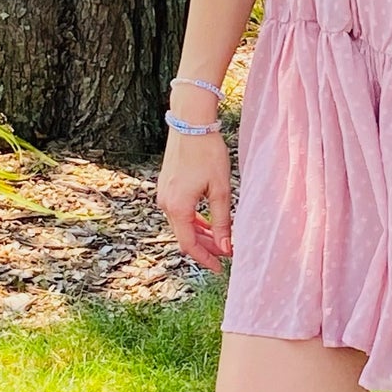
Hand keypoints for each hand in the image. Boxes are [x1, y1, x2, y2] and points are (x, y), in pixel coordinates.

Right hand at [156, 133, 232, 274]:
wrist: (190, 124)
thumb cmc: (207, 153)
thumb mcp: (220, 190)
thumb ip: (222, 221)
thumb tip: (225, 248)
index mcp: (178, 208)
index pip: (189, 245)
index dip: (205, 259)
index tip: (220, 268)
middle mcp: (166, 204)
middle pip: (185, 236)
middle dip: (206, 247)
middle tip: (227, 253)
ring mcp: (164, 194)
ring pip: (182, 224)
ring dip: (201, 234)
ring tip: (221, 239)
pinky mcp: (166, 186)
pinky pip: (180, 212)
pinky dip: (194, 220)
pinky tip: (209, 222)